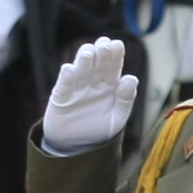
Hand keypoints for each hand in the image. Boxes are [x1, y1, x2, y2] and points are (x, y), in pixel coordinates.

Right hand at [40, 38, 137, 157]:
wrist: (77, 148)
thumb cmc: (99, 130)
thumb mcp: (117, 118)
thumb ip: (125, 99)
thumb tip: (132, 78)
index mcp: (108, 86)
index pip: (113, 68)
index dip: (115, 56)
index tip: (117, 44)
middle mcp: (92, 84)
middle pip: (96, 66)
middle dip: (100, 54)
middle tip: (103, 44)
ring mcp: (76, 90)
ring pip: (80, 72)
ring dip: (83, 62)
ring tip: (87, 52)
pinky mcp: (60, 99)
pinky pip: (63, 87)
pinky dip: (66, 78)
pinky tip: (69, 69)